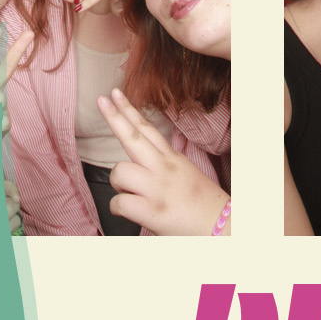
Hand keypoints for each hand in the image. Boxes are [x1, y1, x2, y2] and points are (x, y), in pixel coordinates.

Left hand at [100, 89, 228, 235]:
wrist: (220, 225)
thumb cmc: (200, 202)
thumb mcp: (184, 172)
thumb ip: (161, 163)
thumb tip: (138, 161)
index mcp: (171, 158)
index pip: (146, 129)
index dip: (129, 110)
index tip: (114, 94)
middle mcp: (163, 168)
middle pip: (133, 137)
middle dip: (114, 117)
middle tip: (100, 100)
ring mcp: (157, 188)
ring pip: (120, 172)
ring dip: (118, 184)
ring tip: (131, 193)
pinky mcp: (152, 210)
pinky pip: (120, 203)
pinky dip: (118, 208)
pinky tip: (128, 210)